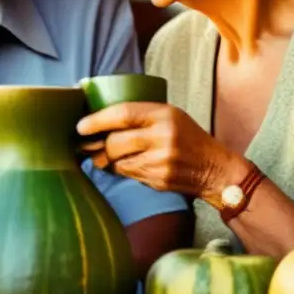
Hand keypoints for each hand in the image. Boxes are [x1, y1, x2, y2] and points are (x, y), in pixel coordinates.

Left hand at [76, 102, 235, 202]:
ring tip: (102, 155)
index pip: (123, 114)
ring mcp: (161, 161)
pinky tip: (124, 164)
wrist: (213, 167)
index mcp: (164, 114)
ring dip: (106, 159)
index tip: (80, 126)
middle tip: (85, 145)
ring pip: (118, 160)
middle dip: (97, 145)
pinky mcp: (159, 179)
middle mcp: (163, 137)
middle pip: (116, 141)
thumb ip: (140, 116)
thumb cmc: (186, 137)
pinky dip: (120, 169)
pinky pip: (128, 174)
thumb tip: (97, 120)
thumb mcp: (169, 116)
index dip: (97, 120)